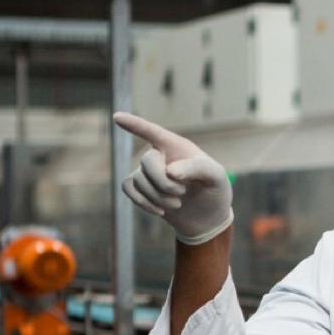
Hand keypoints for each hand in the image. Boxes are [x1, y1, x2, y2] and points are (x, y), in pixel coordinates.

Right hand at [114, 111, 233, 244]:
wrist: (208, 217)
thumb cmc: (214, 190)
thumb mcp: (217, 177)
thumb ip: (198, 167)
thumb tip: (170, 171)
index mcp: (177, 146)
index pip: (153, 131)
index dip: (135, 124)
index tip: (117, 117)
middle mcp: (160, 155)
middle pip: (147, 160)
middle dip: (163, 181)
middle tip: (181, 193)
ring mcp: (148, 172)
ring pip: (138, 179)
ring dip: (158, 196)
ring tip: (177, 203)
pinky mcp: (141, 188)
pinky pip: (128, 189)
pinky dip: (142, 201)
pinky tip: (159, 211)